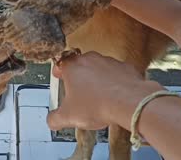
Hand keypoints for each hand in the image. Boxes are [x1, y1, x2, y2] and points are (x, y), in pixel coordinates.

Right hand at [47, 52, 161, 130]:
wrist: (128, 103)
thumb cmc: (98, 104)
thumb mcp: (68, 117)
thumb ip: (54, 118)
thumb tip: (52, 120)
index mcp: (72, 67)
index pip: (60, 63)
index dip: (59, 72)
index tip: (59, 76)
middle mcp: (90, 59)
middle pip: (79, 65)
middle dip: (78, 77)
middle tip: (78, 92)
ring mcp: (109, 62)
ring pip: (98, 68)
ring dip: (97, 79)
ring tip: (98, 97)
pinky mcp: (125, 67)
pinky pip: (116, 73)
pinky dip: (114, 82)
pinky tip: (114, 96)